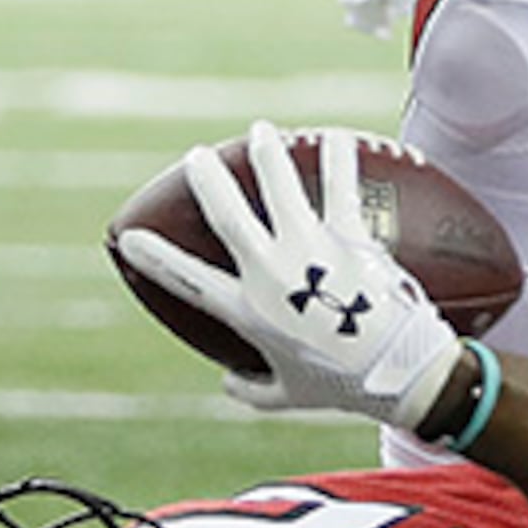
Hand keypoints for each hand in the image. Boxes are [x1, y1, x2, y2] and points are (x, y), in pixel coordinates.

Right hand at [110, 122, 467, 427]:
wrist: (400, 374)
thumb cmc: (343, 388)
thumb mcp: (288, 396)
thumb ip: (251, 390)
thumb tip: (227, 383)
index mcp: (249, 311)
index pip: (187, 279)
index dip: (153, 257)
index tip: (127, 237)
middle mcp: (272, 272)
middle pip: (228, 214)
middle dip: (208, 180)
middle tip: (197, 157)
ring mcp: (311, 249)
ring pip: (279, 186)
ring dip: (267, 153)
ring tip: (262, 131)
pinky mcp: (350, 237)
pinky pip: (340, 187)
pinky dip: (338, 158)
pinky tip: (335, 135)